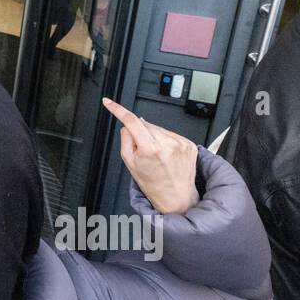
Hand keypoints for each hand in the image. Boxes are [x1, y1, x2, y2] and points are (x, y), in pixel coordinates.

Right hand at [102, 98, 198, 214]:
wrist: (176, 196)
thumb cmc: (153, 183)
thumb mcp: (130, 163)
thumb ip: (125, 141)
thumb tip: (127, 126)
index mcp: (150, 149)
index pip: (131, 121)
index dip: (118, 109)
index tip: (109, 103)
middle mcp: (167, 144)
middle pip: (146, 124)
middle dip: (141, 132)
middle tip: (143, 150)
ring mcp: (180, 143)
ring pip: (159, 128)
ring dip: (154, 136)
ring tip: (157, 155)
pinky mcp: (189, 144)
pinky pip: (171, 134)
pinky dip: (166, 140)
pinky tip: (167, 154)